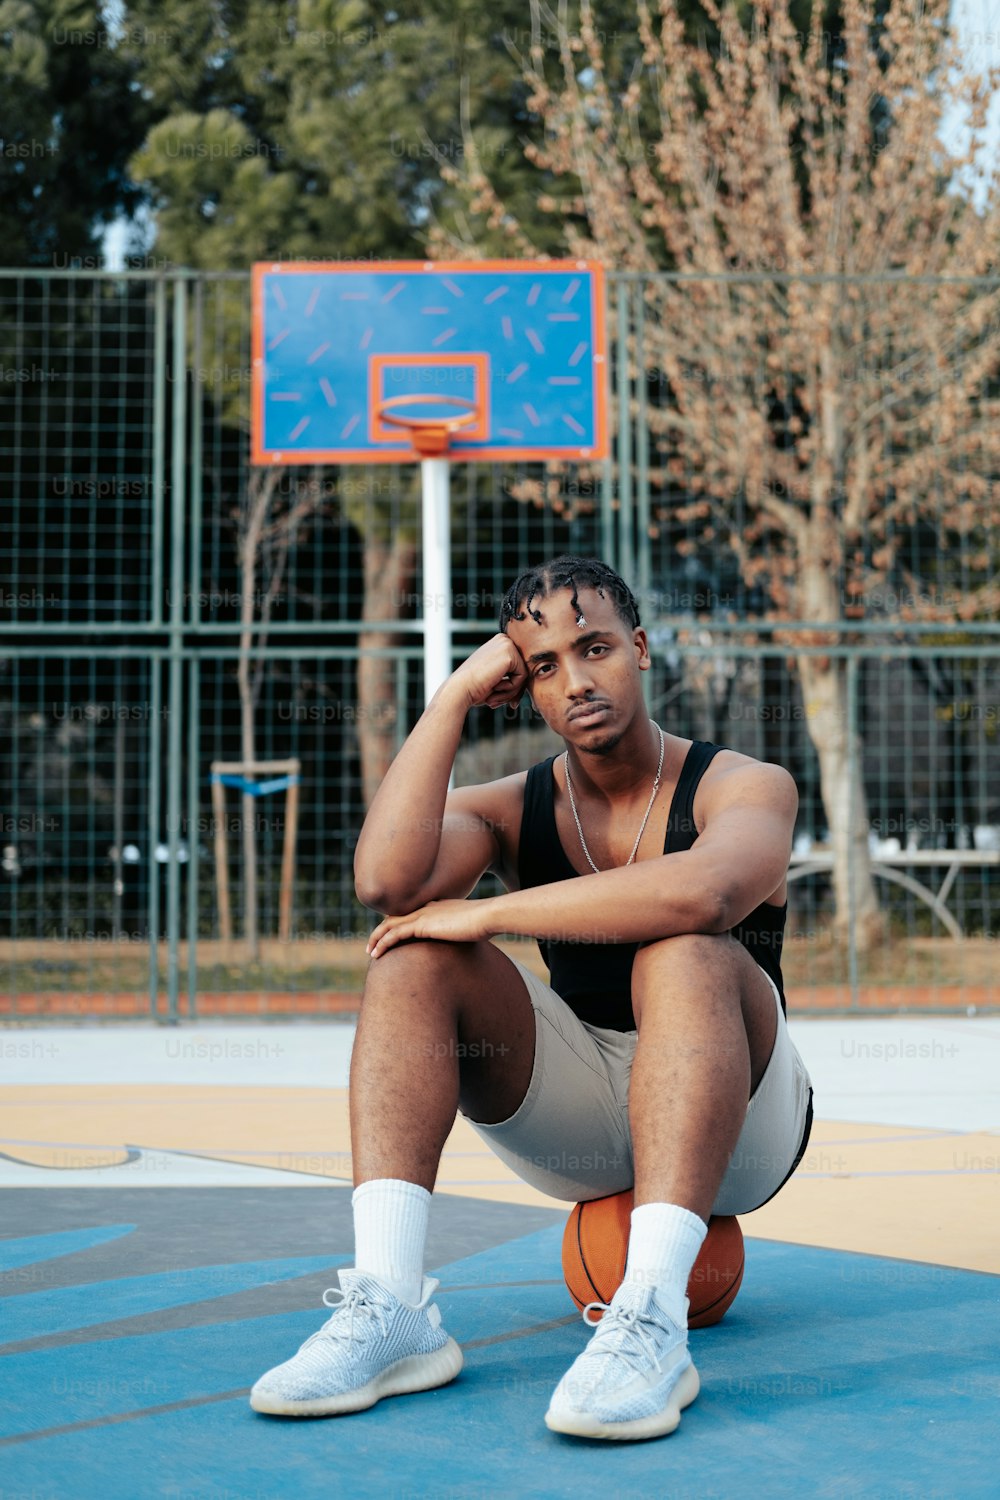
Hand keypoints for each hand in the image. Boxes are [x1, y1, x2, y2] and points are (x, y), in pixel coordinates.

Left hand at [366, 898, 498, 958]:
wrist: (488, 916)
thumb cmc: (486, 924)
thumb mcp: (472, 928)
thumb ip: (465, 933)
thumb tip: (469, 942)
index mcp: (437, 907)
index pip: (411, 914)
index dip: (398, 925)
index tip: (390, 938)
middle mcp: (426, 908)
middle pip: (396, 917)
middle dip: (382, 931)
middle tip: (374, 945)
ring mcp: (423, 915)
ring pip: (390, 925)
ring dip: (377, 938)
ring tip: (371, 952)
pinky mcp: (422, 925)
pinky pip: (395, 934)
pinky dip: (383, 943)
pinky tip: (376, 954)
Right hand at [446, 633, 527, 711]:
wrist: (459, 689)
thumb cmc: (473, 688)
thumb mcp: (494, 680)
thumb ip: (509, 679)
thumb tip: (523, 690)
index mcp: (499, 643)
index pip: (518, 667)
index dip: (512, 687)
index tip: (502, 701)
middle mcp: (504, 639)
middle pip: (523, 669)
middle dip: (513, 690)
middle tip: (496, 702)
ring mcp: (507, 644)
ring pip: (524, 674)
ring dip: (511, 691)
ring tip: (493, 697)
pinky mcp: (510, 654)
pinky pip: (523, 677)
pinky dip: (511, 688)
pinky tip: (495, 688)